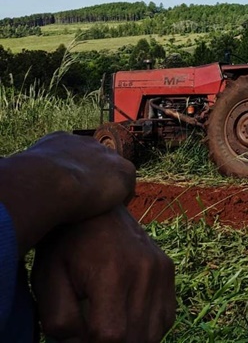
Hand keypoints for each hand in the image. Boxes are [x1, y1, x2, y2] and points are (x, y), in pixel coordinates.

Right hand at [0, 132, 135, 255]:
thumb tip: (7, 193)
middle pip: (93, 162)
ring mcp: (107, 155)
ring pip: (111, 173)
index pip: (69, 156)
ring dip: (107, 190)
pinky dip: (121, 199)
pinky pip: (127, 186)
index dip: (67, 174)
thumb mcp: (19, 178)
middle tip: (84, 203)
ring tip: (100, 211)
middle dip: (90, 179)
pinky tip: (114, 213)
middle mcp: (85, 143)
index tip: (64, 191)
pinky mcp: (124, 170)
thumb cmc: (24, 184)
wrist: (48, 180)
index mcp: (58, 142)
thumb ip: (22, 183)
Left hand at [32, 205, 175, 342]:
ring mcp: (161, 269)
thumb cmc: (64, 244)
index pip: (111, 336)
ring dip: (131, 339)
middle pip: (136, 338)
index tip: (78, 338)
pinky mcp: (168, 269)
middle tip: (91, 332)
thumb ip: (61, 318)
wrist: (95, 203)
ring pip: (154, 333)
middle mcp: (146, 271)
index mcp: (113, 273)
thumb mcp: (48, 280)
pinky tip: (126, 319)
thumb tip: (81, 342)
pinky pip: (166, 318)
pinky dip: (146, 328)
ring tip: (108, 326)